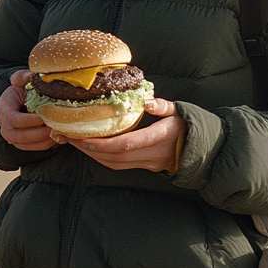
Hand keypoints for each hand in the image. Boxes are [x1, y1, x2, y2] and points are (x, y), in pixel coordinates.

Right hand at [0, 70, 57, 151]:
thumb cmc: (26, 87)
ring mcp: (10, 133)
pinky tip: (55, 140)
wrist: (26, 97)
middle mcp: (4, 122)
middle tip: (51, 130)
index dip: (26, 121)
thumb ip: (23, 76)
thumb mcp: (24, 78)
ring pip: (22, 144)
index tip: (41, 119)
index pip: (12, 118)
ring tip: (55, 135)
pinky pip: (29, 148)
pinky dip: (42, 146)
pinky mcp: (19, 141)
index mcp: (5, 105)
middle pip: (15, 135)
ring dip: (39, 142)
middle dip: (34, 135)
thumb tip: (29, 77)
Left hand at [63, 98, 185, 172]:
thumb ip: (163, 106)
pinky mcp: (143, 167)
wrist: (199, 150)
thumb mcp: (178, 111)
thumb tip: (146, 101)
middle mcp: (150, 154)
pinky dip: (102, 158)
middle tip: (69, 137)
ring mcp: (146, 163)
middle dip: (90, 149)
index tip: (84, 137)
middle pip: (114, 157)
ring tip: (74, 142)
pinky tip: (90, 149)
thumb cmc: (185, 126)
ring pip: (114, 164)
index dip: (104, 144)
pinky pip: (118, 166)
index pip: (126, 144)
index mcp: (159, 138)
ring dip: (92, 155)